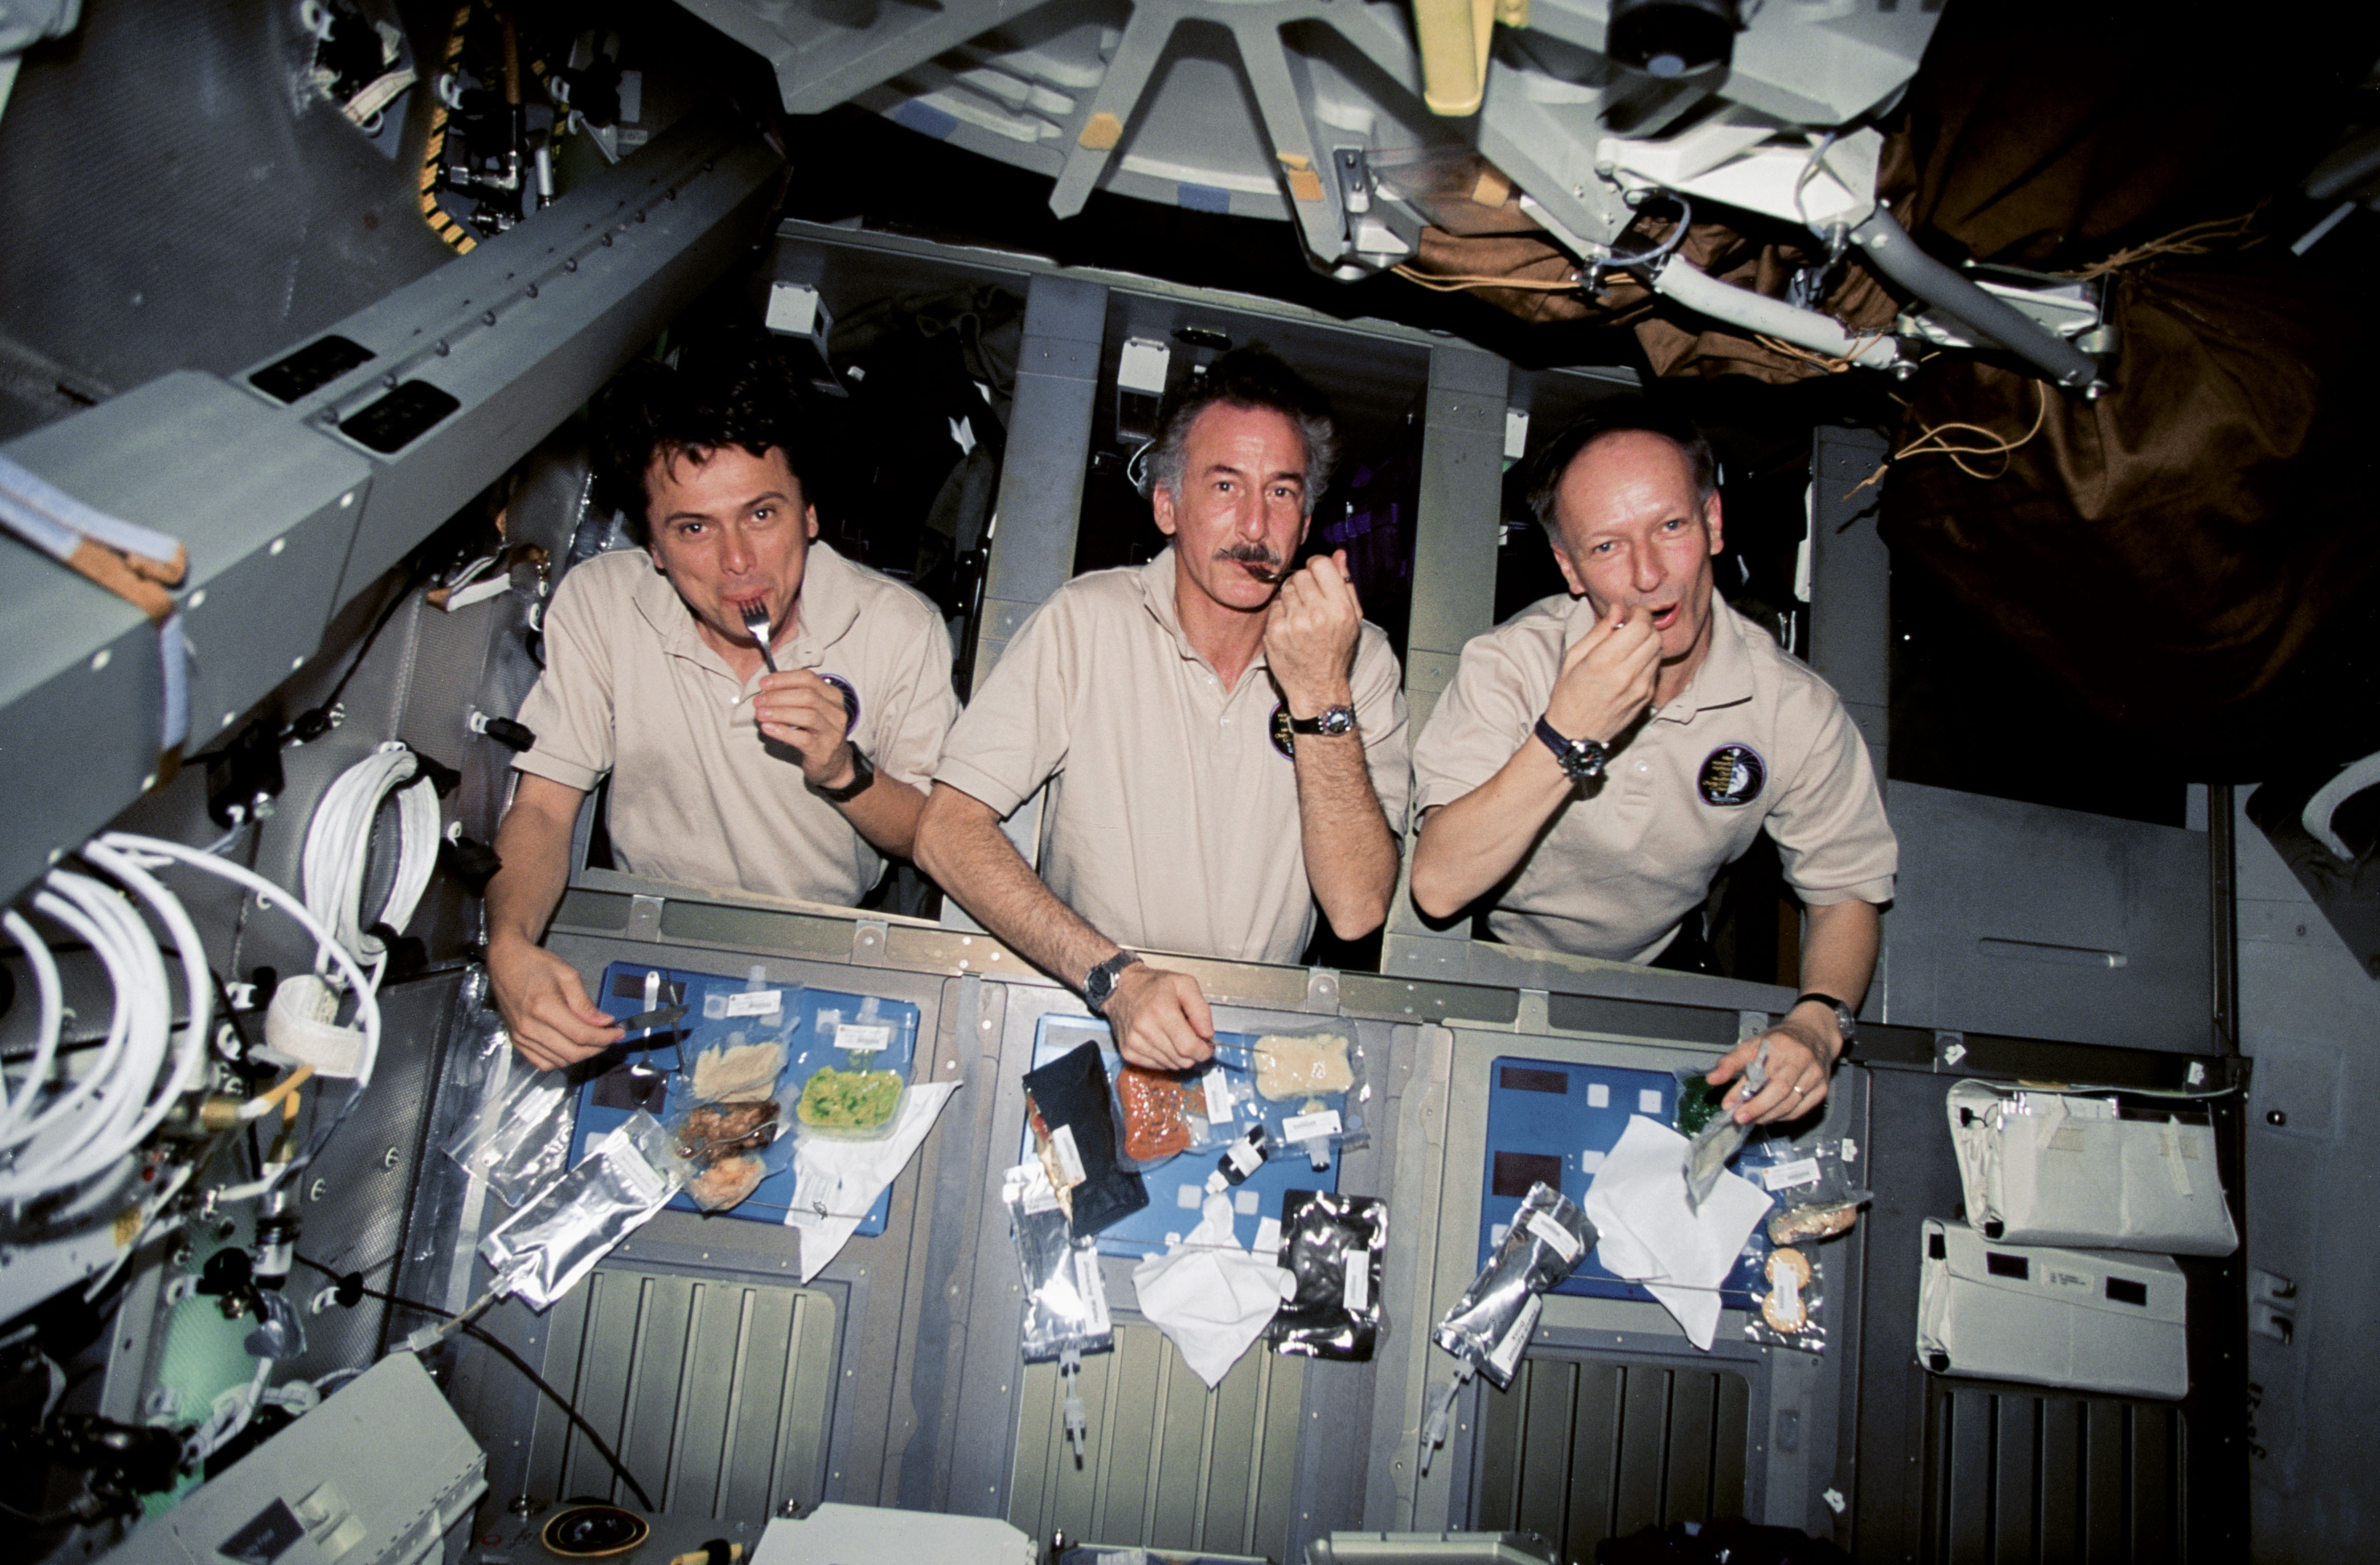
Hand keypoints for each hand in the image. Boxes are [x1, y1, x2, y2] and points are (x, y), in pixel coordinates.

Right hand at [487, 936, 620, 1071]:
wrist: (506, 962)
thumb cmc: (534, 964)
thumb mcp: (567, 975)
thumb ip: (585, 1003)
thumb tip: (603, 1022)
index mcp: (544, 1007)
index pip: (581, 1035)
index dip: (604, 1037)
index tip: (617, 1033)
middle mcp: (530, 1026)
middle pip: (572, 1052)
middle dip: (597, 1047)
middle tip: (609, 1037)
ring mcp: (521, 1036)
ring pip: (559, 1061)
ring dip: (581, 1054)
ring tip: (593, 1040)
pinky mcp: (516, 1041)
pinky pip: (542, 1063)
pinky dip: (561, 1060)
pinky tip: (570, 1047)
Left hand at [756, 669, 857, 788]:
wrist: (833, 763)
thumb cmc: (816, 732)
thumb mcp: (812, 709)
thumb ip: (795, 696)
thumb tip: (766, 689)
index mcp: (832, 696)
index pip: (808, 678)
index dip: (783, 679)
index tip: (763, 684)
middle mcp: (836, 712)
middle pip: (807, 696)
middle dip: (778, 696)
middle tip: (758, 701)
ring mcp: (832, 732)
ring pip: (807, 716)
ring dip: (779, 713)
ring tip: (760, 714)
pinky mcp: (823, 750)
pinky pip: (803, 738)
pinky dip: (782, 732)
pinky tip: (767, 728)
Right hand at [1101, 962, 1215, 1071]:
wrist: (1123, 988)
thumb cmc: (1153, 985)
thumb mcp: (1185, 984)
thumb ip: (1201, 1009)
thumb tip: (1207, 1034)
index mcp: (1161, 1010)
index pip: (1189, 1047)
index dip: (1203, 1050)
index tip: (1207, 1046)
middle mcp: (1145, 1028)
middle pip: (1181, 1059)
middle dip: (1193, 1053)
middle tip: (1192, 1038)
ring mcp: (1134, 1042)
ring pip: (1170, 1065)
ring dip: (1178, 1055)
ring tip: (1175, 1036)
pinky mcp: (1127, 1051)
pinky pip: (1157, 1066)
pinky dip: (1164, 1057)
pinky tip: (1163, 1041)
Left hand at [1261, 550, 1361, 717]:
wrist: (1318, 687)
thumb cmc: (1337, 651)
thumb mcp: (1353, 619)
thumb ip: (1346, 584)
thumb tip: (1339, 555)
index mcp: (1339, 608)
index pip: (1320, 564)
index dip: (1317, 566)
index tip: (1316, 575)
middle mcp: (1317, 614)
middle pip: (1301, 575)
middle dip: (1304, 583)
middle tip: (1309, 600)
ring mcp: (1294, 623)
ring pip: (1285, 589)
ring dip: (1291, 598)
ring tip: (1301, 616)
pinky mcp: (1275, 632)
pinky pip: (1274, 606)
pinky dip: (1281, 613)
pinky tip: (1290, 627)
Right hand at [1545, 601, 1659, 744]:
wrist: (1574, 734)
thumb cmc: (1569, 694)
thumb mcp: (1574, 657)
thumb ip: (1599, 631)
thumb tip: (1618, 609)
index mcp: (1603, 662)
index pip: (1640, 626)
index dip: (1638, 613)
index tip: (1629, 613)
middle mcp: (1625, 675)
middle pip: (1654, 636)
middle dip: (1645, 625)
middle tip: (1631, 625)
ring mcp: (1639, 688)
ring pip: (1658, 651)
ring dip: (1648, 641)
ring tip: (1630, 644)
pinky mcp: (1646, 698)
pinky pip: (1655, 669)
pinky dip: (1647, 659)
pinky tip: (1631, 663)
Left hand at [1706, 1014, 1836, 1125]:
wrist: (1814, 1034)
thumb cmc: (1781, 1041)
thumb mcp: (1753, 1044)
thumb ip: (1731, 1062)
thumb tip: (1712, 1079)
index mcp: (1782, 1046)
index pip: (1761, 1072)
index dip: (1743, 1091)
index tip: (1728, 1104)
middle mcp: (1802, 1060)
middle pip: (1780, 1091)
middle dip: (1757, 1108)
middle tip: (1740, 1118)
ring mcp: (1815, 1075)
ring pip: (1790, 1104)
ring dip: (1768, 1115)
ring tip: (1752, 1118)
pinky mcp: (1822, 1089)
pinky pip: (1800, 1110)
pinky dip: (1782, 1116)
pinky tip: (1770, 1115)